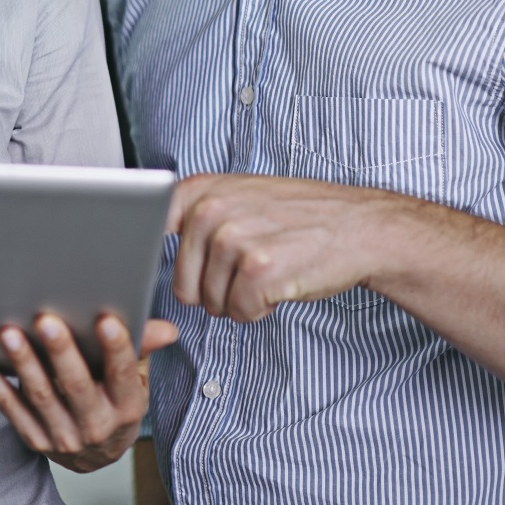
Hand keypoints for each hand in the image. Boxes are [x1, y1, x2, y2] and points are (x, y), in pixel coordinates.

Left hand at [0, 313, 179, 472]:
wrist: (96, 456)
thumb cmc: (115, 401)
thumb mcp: (136, 380)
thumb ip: (142, 350)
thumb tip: (166, 329)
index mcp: (126, 406)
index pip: (122, 375)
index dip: (117, 349)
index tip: (106, 320)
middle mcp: (96, 425)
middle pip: (76, 386)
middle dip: (61, 352)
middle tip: (46, 320)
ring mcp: (63, 436)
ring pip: (40, 396)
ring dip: (23, 363)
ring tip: (9, 332)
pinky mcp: (34, 439)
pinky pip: (9, 409)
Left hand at [167, 173, 413, 319]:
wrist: (359, 226)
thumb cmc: (299, 216)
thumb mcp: (238, 197)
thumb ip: (194, 215)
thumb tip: (144, 241)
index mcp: (199, 191)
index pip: (148, 235)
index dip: (163, 261)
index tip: (179, 265)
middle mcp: (210, 211)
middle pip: (183, 286)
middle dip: (214, 290)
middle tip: (250, 267)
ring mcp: (233, 240)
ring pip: (212, 304)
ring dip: (240, 300)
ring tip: (270, 270)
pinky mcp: (258, 271)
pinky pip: (239, 314)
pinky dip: (260, 310)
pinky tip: (282, 282)